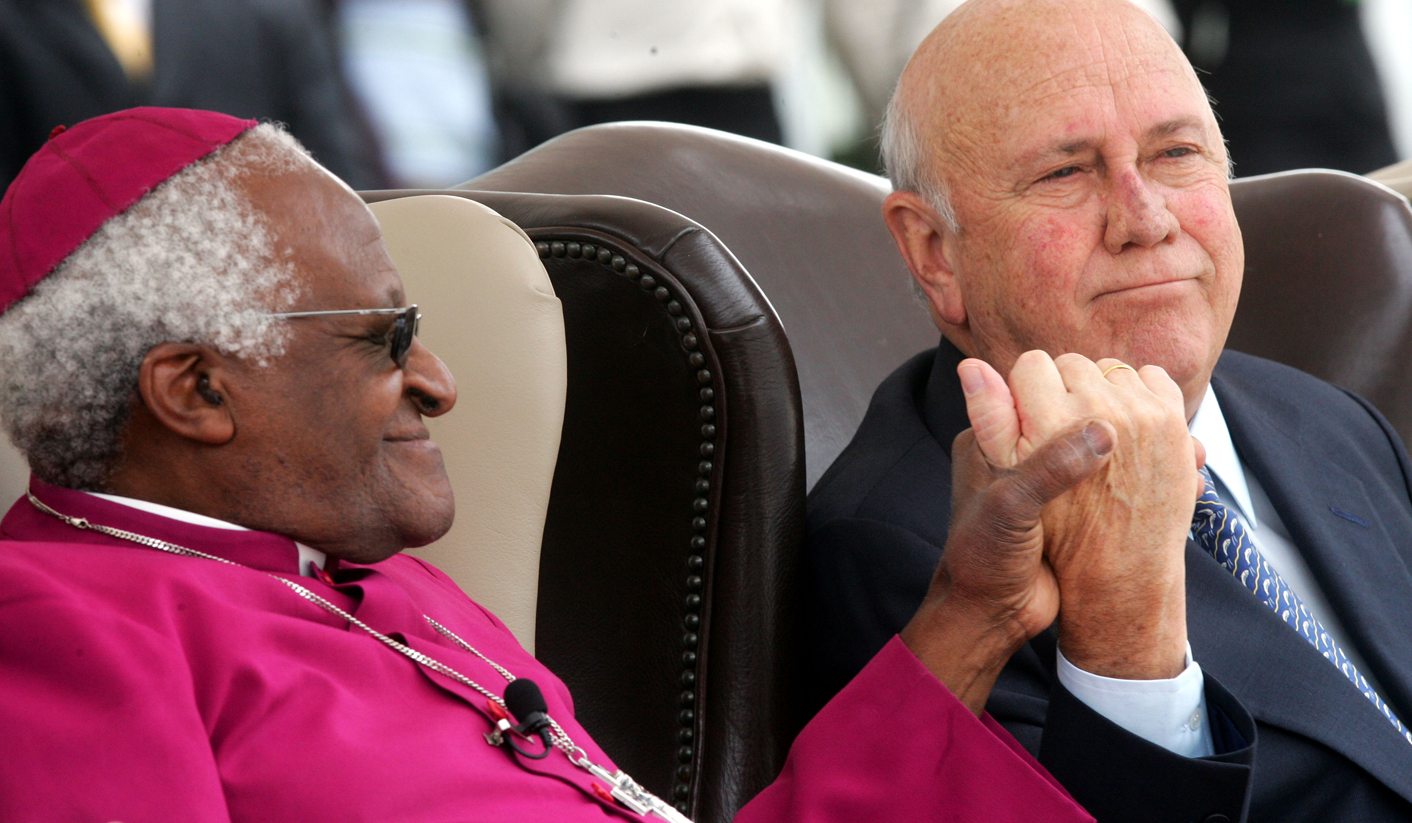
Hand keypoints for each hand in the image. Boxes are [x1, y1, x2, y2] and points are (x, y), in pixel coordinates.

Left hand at [964, 351, 1201, 678]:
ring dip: (1140, 443)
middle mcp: (1019, 452)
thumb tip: (1101, 427)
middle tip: (1156, 418)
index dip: (1073, 388)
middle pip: (1077, 412)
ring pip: (1102, 445)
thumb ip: (1050, 464)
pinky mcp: (1074, 507)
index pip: (1032, 386)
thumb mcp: (1012, 506)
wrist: (990, 617)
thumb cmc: (985, 559)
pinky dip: (1144, 475)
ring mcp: (1049, 479)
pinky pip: (1112, 480)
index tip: (1115, 396)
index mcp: (990, 438)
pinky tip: (1182, 478)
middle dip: (1119, 413)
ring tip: (1184, 449)